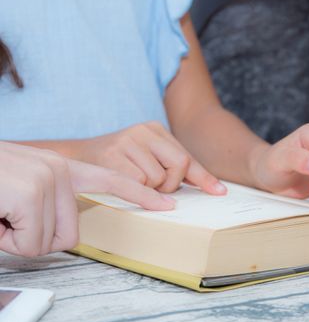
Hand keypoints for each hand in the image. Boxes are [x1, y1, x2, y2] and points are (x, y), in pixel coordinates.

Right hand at [0, 142, 175, 256]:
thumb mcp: (23, 186)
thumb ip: (52, 200)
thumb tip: (65, 229)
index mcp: (61, 168)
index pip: (112, 179)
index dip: (141, 195)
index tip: (168, 204)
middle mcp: (58, 170)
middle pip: (70, 234)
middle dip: (35, 238)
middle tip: (8, 217)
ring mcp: (46, 180)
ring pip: (47, 242)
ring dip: (16, 238)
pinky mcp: (29, 194)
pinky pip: (28, 243)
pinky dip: (5, 240)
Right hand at [71, 121, 225, 194]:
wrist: (77, 158)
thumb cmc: (119, 161)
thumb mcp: (148, 157)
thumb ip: (174, 167)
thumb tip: (211, 187)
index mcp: (155, 129)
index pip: (187, 156)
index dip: (204, 177)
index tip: (219, 192)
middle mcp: (143, 131)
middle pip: (180, 163)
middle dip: (172, 183)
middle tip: (158, 187)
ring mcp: (127, 142)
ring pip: (158, 178)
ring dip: (151, 189)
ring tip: (134, 181)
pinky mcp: (113, 156)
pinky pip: (139, 184)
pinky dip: (137, 190)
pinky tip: (124, 182)